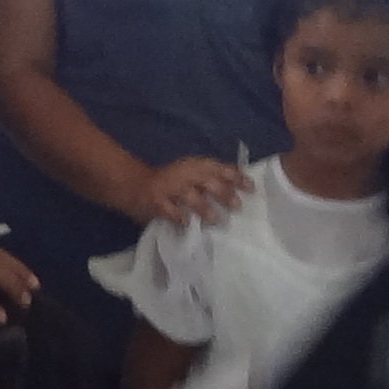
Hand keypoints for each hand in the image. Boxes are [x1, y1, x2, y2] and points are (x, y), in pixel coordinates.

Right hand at [136, 156, 250, 227]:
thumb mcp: (193, 173)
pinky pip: (170, 211)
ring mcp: (170, 188)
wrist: (137, 185)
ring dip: (205, 208)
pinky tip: (187, 224)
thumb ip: (213, 178)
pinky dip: (180, 217)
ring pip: (190, 197)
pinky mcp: (157, 202)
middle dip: (223, 194)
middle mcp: (184, 174)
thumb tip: (241, 186)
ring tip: (216, 220)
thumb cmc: (174, 181)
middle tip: (237, 206)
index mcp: (195, 165)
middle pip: (207, 182)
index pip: (220, 168)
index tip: (251, 188)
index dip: (236, 177)